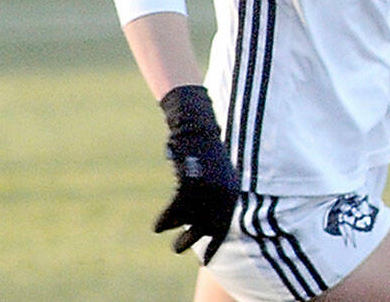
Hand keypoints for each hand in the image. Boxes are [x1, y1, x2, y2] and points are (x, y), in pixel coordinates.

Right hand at [154, 85, 239, 261]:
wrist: (198, 127)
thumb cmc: (207, 151)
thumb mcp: (219, 175)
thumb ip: (216, 198)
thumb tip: (204, 226)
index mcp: (232, 193)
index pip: (224, 226)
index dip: (214, 245)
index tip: (207, 262)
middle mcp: (223, 195)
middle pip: (206, 228)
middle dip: (191, 241)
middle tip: (177, 249)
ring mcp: (207, 190)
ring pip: (187, 220)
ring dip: (173, 226)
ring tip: (163, 230)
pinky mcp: (189, 185)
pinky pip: (174, 212)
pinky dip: (164, 221)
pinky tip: (157, 226)